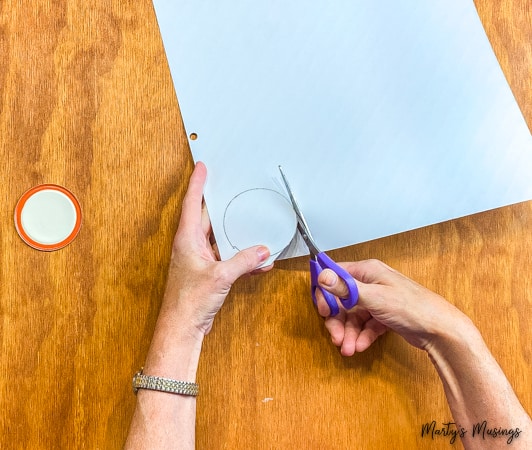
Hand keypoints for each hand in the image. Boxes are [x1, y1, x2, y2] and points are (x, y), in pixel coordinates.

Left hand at [162, 161, 272, 335]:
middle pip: (208, 218)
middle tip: (232, 188)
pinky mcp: (208, 272)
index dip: (197, 183)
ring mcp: (200, 259)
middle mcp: (192, 246)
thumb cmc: (189, 301)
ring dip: (236, 234)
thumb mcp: (220, 276)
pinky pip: (227, 257)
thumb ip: (243, 261)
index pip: (192, 203)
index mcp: (187, 239)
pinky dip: (241, 257)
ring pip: (220, 238)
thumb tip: (262, 250)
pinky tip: (258, 260)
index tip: (202, 167)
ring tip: (252, 223)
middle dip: (221, 204)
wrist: (182, 328)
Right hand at [316, 259, 472, 355]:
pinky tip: (362, 346)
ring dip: (348, 333)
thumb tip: (322, 275)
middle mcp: (370, 283)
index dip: (325, 293)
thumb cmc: (412, 307)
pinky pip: (365, 325)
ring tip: (348, 348)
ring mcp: (378, 300)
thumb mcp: (374, 297)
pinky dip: (362, 336)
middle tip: (336, 337)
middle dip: (337, 321)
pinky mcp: (384, 316)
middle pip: (342, 300)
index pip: (335, 276)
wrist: (440, 331)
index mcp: (367, 271)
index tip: (322, 310)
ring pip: (353, 316)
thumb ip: (346, 288)